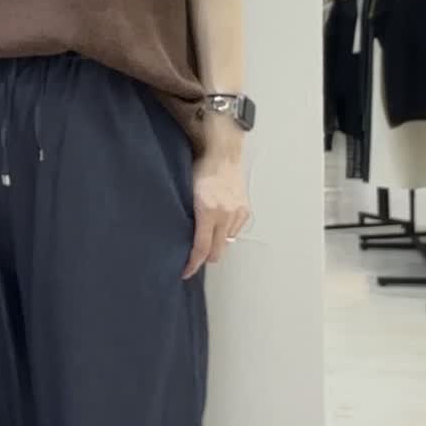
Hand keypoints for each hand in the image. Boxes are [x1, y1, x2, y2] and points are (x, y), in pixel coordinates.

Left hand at [183, 155, 250, 279]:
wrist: (223, 153)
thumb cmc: (200, 168)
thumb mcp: (185, 192)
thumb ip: (186, 215)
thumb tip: (180, 236)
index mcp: (207, 211)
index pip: (201, 248)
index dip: (192, 264)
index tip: (185, 272)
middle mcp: (225, 215)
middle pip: (217, 252)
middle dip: (205, 258)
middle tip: (194, 256)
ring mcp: (237, 213)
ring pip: (227, 243)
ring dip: (216, 243)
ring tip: (206, 236)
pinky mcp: (245, 210)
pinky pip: (235, 231)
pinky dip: (226, 232)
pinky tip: (218, 223)